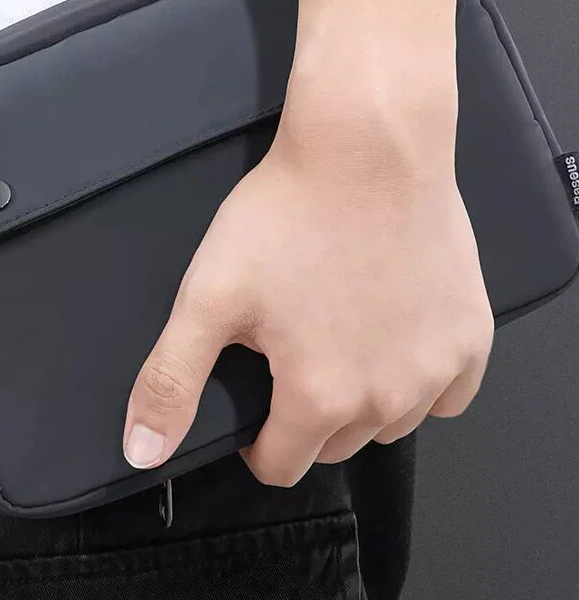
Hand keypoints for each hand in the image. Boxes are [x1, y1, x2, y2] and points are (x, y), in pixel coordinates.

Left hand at [122, 51, 493, 485]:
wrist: (366, 149)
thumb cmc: (290, 215)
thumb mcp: (209, 296)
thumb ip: (173, 381)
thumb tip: (144, 451)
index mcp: (320, 397)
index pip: (281, 465)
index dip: (256, 443)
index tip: (254, 405)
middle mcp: (387, 399)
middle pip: (336, 445)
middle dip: (306, 418)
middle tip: (290, 353)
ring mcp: (437, 369)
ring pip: (390, 423)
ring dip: (364, 401)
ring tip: (339, 340)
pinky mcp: (470, 336)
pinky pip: (448, 393)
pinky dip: (421, 380)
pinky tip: (396, 340)